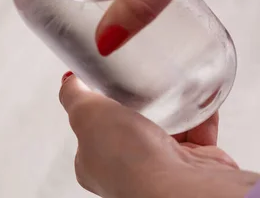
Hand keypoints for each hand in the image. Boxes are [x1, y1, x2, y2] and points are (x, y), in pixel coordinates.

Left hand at [59, 73, 258, 197]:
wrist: (182, 188)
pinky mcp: (197, 165)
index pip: (88, 130)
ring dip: (169, 106)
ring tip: (167, 84)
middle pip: (129, 128)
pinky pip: (199, 132)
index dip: (93, 105)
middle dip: (135, 103)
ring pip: (166, 129)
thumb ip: (74, 95)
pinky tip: (196, 96)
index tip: (101, 83)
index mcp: (93, 163)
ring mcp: (163, 169)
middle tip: (137, 82)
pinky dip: (199, 114)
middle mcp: (128, 170)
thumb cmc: (128, 161)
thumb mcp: (85, 113)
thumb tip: (68, 81)